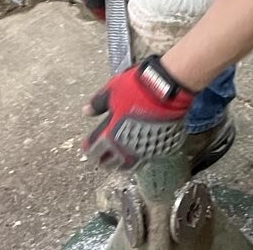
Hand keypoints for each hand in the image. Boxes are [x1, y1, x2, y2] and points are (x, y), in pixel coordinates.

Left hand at [83, 56, 195, 170]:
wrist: (165, 87)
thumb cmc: (138, 87)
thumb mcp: (112, 91)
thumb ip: (98, 104)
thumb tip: (87, 110)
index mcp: (111, 135)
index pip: (95, 149)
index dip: (89, 148)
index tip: (87, 146)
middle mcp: (126, 147)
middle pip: (110, 161)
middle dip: (102, 159)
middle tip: (100, 157)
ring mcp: (143, 148)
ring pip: (128, 165)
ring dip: (120, 163)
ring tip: (117, 160)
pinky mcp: (159, 145)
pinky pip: (145, 158)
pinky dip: (137, 158)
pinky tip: (136, 152)